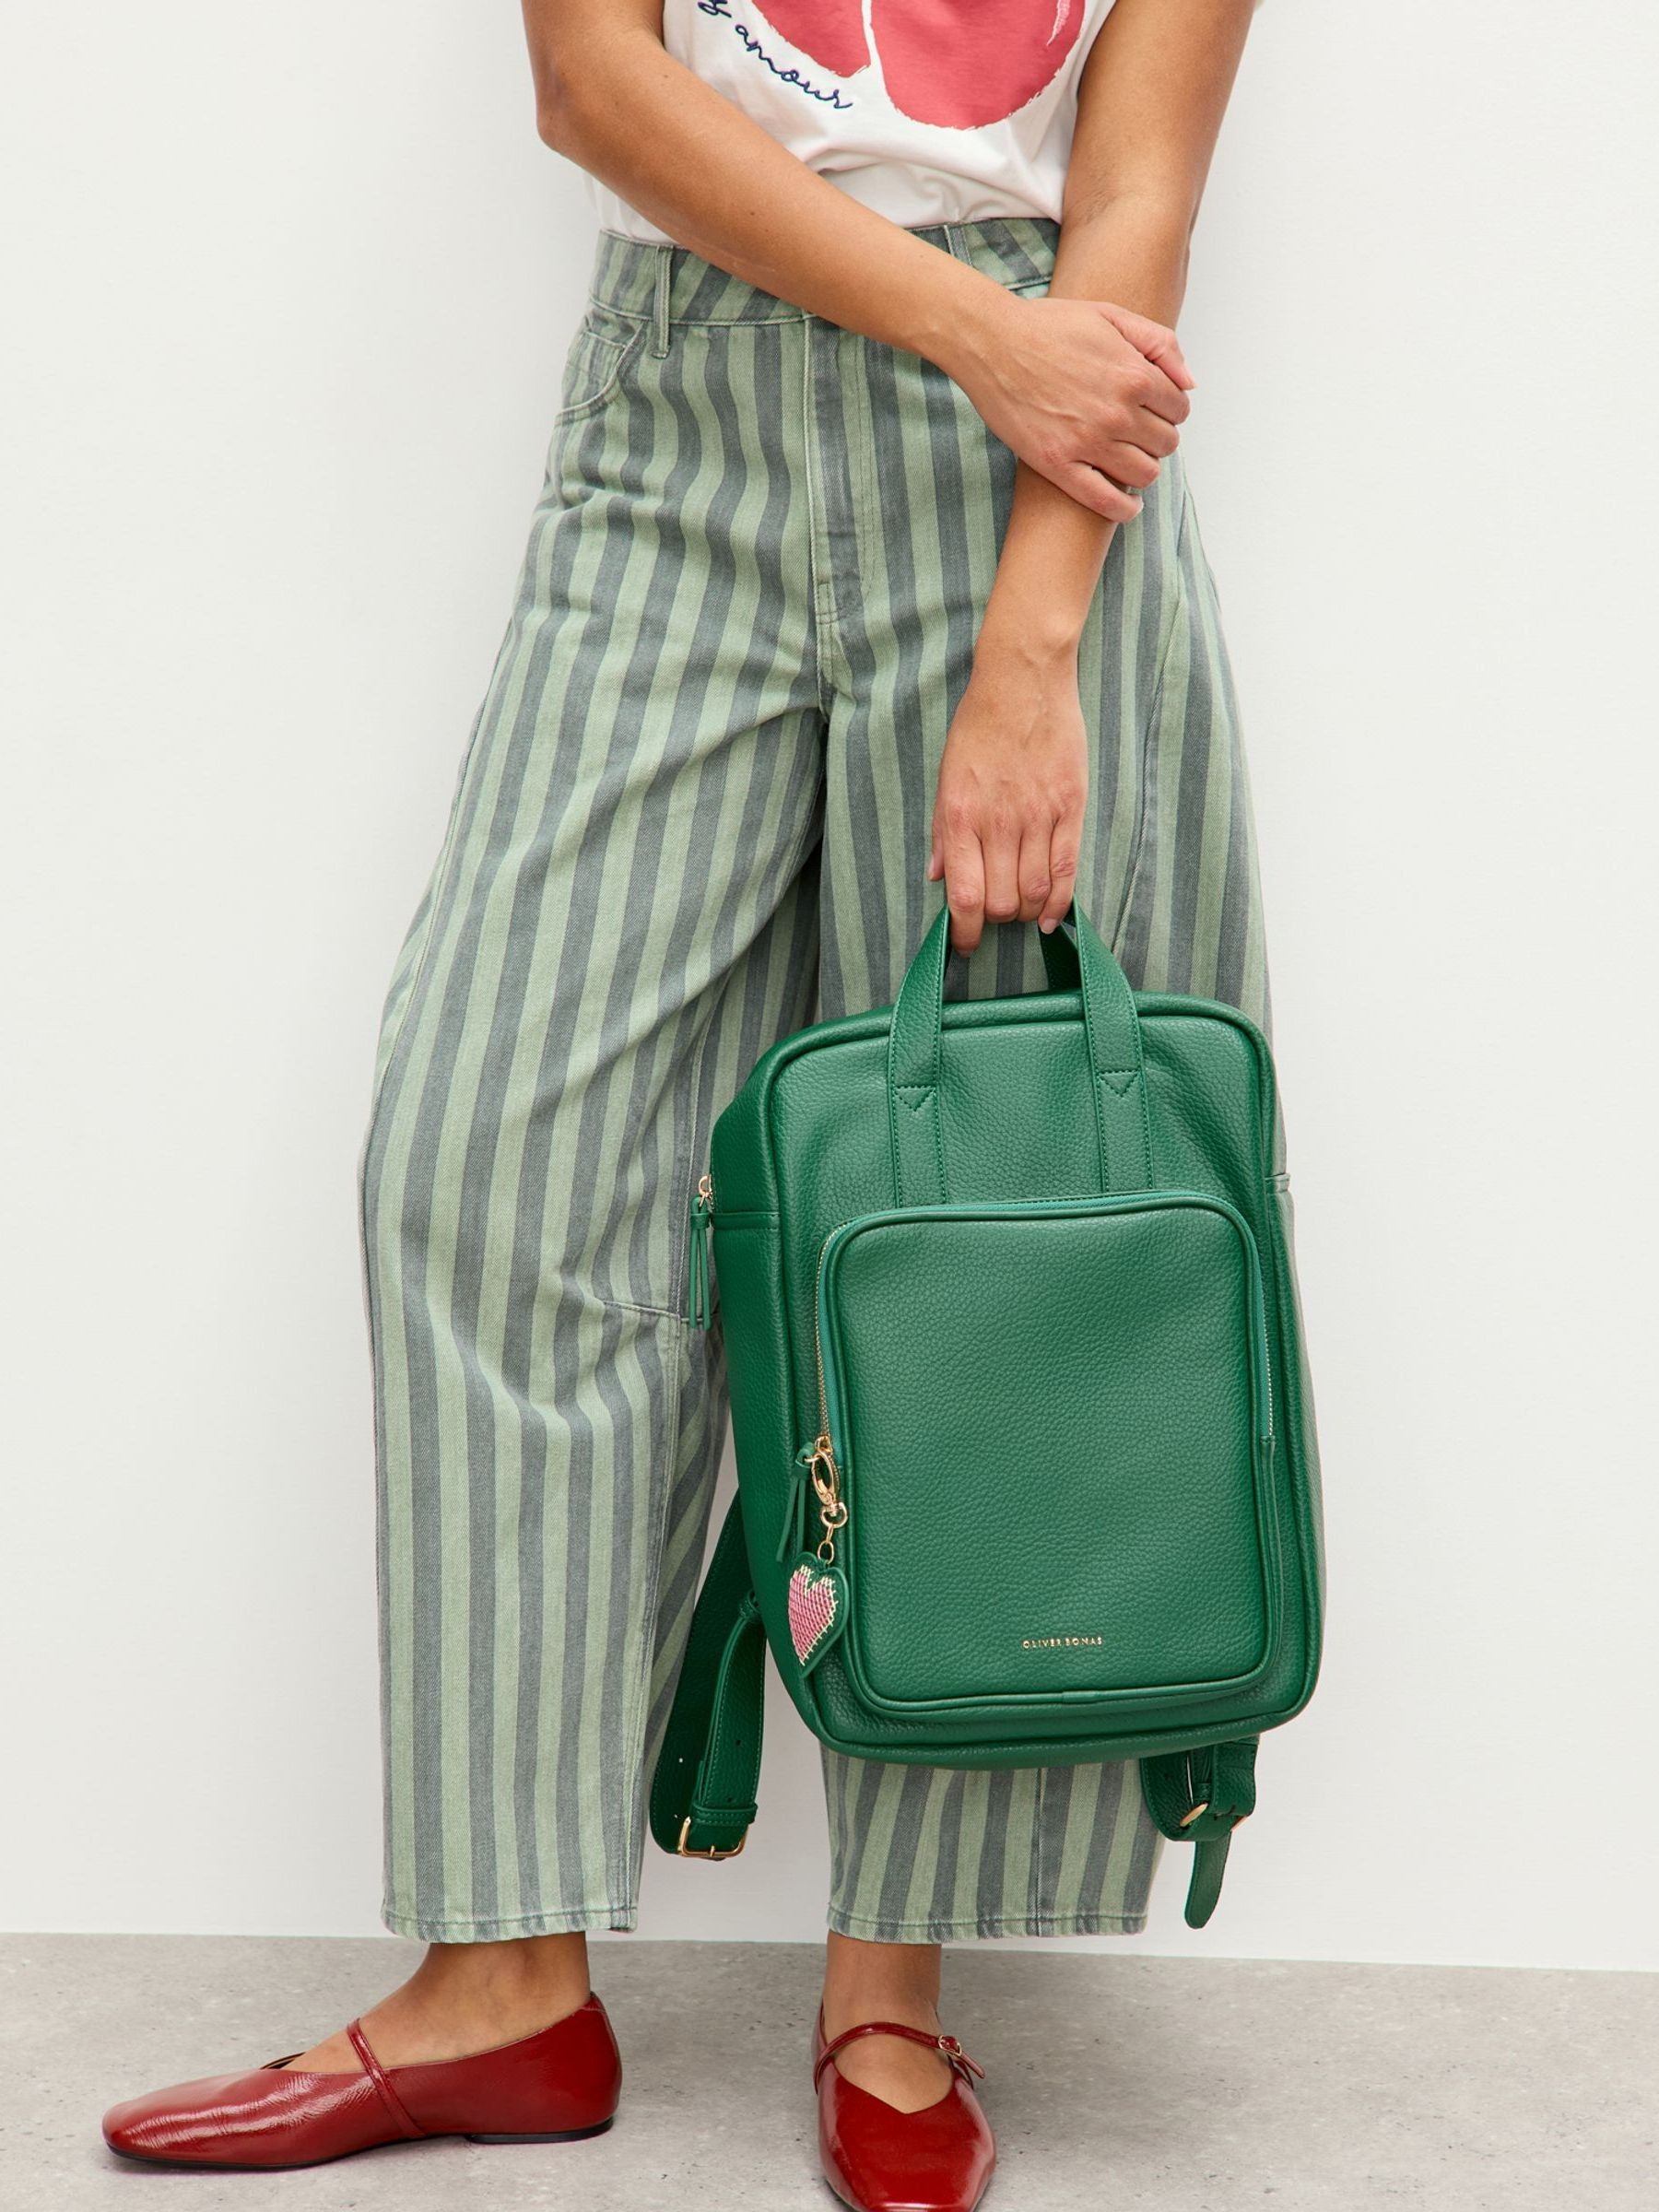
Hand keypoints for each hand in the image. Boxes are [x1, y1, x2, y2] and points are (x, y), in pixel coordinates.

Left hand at [928, 642, 1088, 954]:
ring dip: (1024, 912)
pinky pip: (1067, 869)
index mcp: (961, 816)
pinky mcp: (1070, 807)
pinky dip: (1059, 901)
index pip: (964, 897)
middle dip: (994, 921)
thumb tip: (939, 877)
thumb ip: (944, 832)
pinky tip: (1049, 916)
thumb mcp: (947, 776)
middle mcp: (1000, 822)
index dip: (964, 933)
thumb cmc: (979, 726)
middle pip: (1001, 901)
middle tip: (992, 918)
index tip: (964, 945)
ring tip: (1019, 911)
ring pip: (1035, 891)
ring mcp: (1039, 816)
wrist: (1023, 680)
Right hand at [948, 292, 1192, 520]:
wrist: (992, 343)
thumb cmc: (1048, 326)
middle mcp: (1117, 413)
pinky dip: (1124, 509)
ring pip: (1144, 474)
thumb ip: (1159, 345)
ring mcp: (1088, 442)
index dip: (1171, 409)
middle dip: (1158, 437)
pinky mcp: (1059, 465)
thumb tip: (1190, 384)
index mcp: (1134, 375)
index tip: (1155, 410)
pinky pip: (1106, 503)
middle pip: (1166, 443)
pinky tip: (1128, 504)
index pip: (1179, 409)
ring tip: (1129, 459)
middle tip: (1138, 433)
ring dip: (1143, 469)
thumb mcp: (1111, 316)